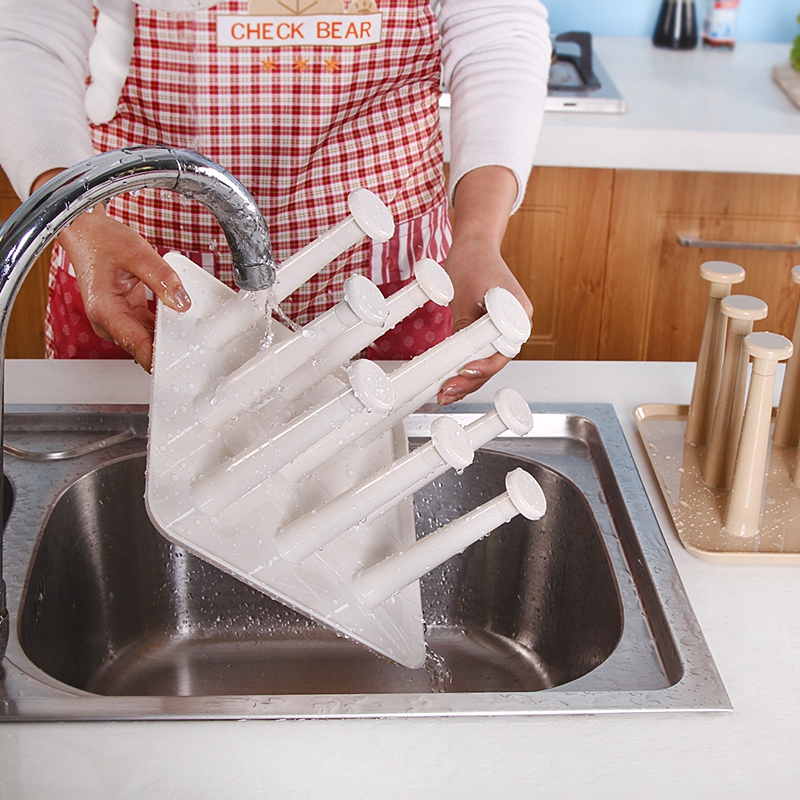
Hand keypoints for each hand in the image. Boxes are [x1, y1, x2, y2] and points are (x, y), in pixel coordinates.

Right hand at [34, 169, 191, 371]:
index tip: (180, 367)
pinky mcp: (125, 314)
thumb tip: (181, 302)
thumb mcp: (136, 253)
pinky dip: (163, 325)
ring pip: (148, 337)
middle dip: (169, 348)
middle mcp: (107, 321)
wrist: (85, 232)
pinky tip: (179, 319)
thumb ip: (161, 278)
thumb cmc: (100, 240)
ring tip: (192, 333)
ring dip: (168, 336)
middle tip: (197, 348)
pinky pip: (148, 327)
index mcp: (105, 310)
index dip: (159, 359)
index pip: (137, 345)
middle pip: (144, 346)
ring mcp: (116, 319)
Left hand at [438, 237, 531, 404]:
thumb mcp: (465, 295)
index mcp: (518, 315)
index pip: (503, 350)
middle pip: (495, 362)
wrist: (473, 246)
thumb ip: (466, 326)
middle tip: (447, 391)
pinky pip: (479, 355)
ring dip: (467, 380)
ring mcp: (503, 331)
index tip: (466, 371)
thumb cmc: (473, 261)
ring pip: (486, 363)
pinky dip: (465, 368)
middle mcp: (515, 327)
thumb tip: (460, 357)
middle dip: (470, 380)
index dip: (484, 365)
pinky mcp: (489, 333)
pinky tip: (451, 383)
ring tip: (445, 393)